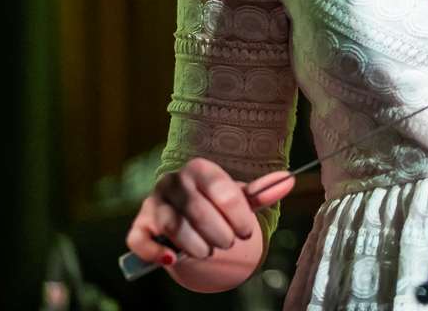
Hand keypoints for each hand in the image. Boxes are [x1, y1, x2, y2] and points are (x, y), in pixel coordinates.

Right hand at [126, 159, 293, 291]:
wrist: (185, 214)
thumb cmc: (215, 204)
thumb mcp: (237, 198)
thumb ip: (261, 192)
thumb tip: (289, 180)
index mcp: (199, 169)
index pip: (222, 191)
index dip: (238, 216)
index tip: (247, 232)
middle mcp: (173, 181)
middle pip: (199, 210)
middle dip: (219, 233)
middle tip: (228, 244)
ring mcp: (153, 203)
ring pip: (173, 225)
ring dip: (195, 245)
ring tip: (208, 252)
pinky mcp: (139, 224)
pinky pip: (140, 239)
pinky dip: (155, 252)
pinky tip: (172, 258)